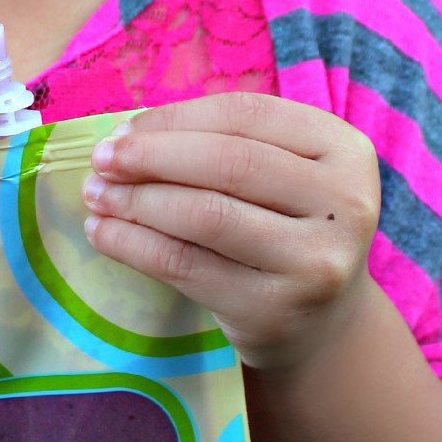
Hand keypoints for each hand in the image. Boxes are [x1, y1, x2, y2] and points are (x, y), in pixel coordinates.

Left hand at [80, 91, 381, 373]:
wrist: (321, 325)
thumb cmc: (283, 228)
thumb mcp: (278, 177)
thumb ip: (219, 145)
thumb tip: (124, 138)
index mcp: (344, 149)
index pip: (245, 115)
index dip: (175, 119)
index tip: (122, 130)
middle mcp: (344, 203)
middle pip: (229, 163)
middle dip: (151, 157)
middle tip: (100, 161)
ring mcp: (315, 261)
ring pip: (206, 215)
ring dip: (136, 201)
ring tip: (96, 196)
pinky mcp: (275, 309)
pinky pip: (187, 266)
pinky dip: (134, 245)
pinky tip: (104, 234)